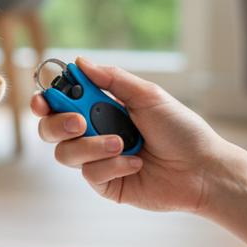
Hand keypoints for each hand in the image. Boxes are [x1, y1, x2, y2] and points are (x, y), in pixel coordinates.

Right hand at [30, 56, 228, 212]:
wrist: (202, 168)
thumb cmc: (181, 129)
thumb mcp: (148, 96)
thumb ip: (113, 79)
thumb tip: (80, 62)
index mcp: (101, 108)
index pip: (61, 102)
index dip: (46, 100)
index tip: (43, 100)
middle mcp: (94, 134)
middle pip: (51, 130)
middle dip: (58, 124)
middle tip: (79, 122)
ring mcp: (98, 160)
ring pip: (66, 154)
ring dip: (92, 146)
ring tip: (122, 144)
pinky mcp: (106, 184)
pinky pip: (90, 174)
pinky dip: (112, 165)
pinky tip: (136, 163)